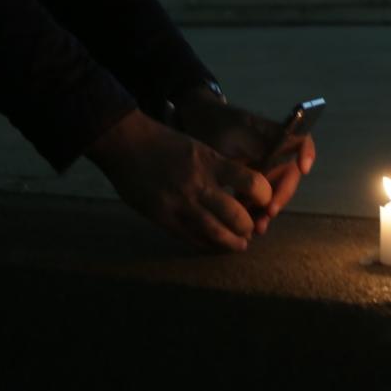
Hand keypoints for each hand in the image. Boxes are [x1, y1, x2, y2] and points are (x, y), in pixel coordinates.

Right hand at [88, 107, 272, 251]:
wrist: (126, 143)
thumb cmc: (166, 143)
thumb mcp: (200, 148)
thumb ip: (219, 168)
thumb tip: (241, 191)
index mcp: (211, 162)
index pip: (251, 182)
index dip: (264, 196)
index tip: (264, 201)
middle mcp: (199, 184)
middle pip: (235, 215)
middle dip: (247, 227)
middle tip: (250, 230)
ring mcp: (179, 203)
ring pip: (215, 233)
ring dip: (231, 244)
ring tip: (239, 245)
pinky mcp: (162, 217)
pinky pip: (190, 238)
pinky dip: (206, 246)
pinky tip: (213, 247)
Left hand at [172, 92, 315, 234]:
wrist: (194, 123)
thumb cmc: (213, 125)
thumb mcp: (228, 136)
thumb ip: (246, 154)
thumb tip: (259, 177)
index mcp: (273, 135)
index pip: (301, 140)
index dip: (307, 152)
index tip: (303, 169)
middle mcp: (274, 153)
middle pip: (289, 174)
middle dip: (282, 195)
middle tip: (269, 211)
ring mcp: (263, 168)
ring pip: (274, 191)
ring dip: (269, 209)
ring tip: (258, 227)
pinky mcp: (250, 182)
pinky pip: (258, 198)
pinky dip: (255, 212)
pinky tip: (248, 227)